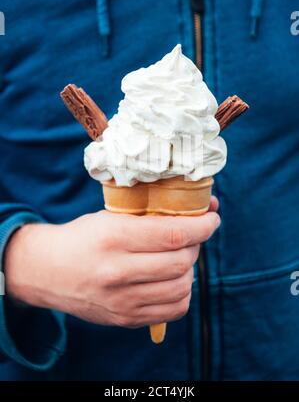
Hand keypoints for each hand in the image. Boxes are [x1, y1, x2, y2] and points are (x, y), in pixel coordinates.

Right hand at [4, 199, 219, 327]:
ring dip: (189, 269)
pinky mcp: (125, 318)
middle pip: (181, 262)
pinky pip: (173, 310)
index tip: (211, 219)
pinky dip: (182, 293)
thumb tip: (195, 213)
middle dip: (197, 245)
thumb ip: (149, 219)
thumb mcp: (110, 218)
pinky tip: (172, 280)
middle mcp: (118, 271)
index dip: (202, 226)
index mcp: (114, 237)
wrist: (47, 271)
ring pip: (181, 287)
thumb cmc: (82, 237)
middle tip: (193, 236)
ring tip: (180, 257)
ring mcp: (122, 300)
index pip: (174, 234)